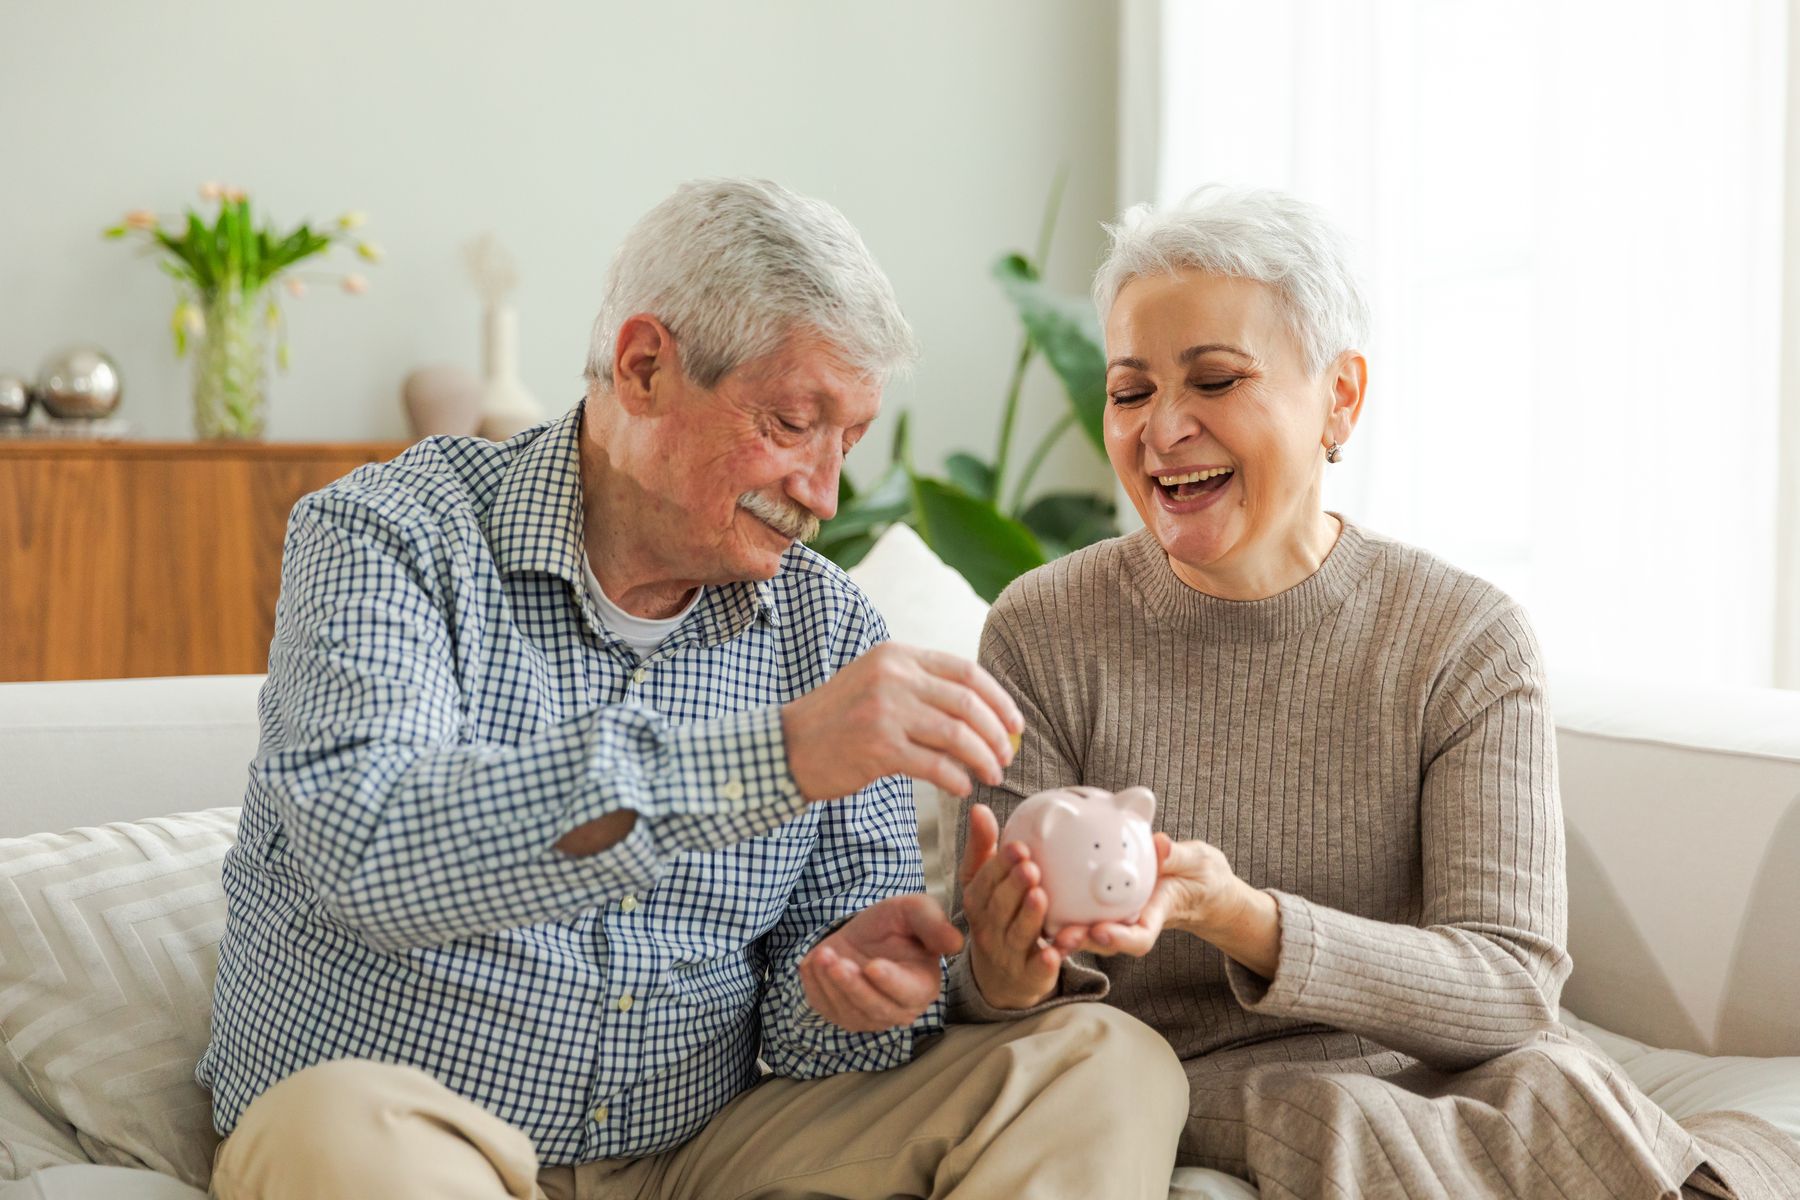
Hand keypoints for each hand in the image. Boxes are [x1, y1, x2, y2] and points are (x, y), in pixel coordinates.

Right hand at [781, 642, 1023, 801]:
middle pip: (968, 703)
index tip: (1015, 723)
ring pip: (957, 735)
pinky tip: (962, 788)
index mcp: (897, 655)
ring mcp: (884, 711)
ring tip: (992, 775)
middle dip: (997, 733)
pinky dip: (957, 779)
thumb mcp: (876, 682)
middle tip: (1008, 755)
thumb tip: (980, 708)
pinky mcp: (878, 748)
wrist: (788, 747)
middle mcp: (893, 676)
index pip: (966, 671)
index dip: (999, 699)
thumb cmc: (838, 720)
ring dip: (984, 758)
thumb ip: (920, 685)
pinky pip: (935, 765)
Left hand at [799, 894, 964, 1031]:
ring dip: (831, 983)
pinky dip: (815, 986)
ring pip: (848, 1011)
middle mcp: (899, 1009)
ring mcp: (868, 1016)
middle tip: (836, 961)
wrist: (863, 932)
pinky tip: (814, 961)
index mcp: (923, 985)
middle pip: (875, 1009)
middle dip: (853, 986)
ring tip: (824, 954)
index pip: (908, 993)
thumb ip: (934, 923)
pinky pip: (825, 1008)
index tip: (872, 965)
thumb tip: (955, 943)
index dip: (890, 982)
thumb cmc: (895, 922)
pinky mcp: (841, 1014)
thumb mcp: (914, 910)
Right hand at [959, 803, 1064, 1009]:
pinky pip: (1037, 969)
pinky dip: (1046, 960)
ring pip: (1017, 935)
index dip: (1000, 865)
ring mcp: (1007, 954)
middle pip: (999, 907)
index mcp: (977, 901)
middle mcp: (988, 928)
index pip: (985, 882)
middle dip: (1014, 887)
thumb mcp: (984, 883)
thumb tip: (979, 808)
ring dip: (1030, 917)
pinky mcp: (1028, 976)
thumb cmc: (996, 915)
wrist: (1001, 975)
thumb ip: (983, 847)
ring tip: (1042, 897)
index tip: (1019, 847)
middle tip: (1031, 868)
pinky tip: (1057, 949)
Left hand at [1052, 834, 1253, 958]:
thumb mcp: (1196, 863)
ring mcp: (1115, 917)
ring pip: (1085, 929)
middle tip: (1060, 936)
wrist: (1195, 883)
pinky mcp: (1101, 906)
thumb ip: (1178, 857)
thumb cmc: (1198, 874)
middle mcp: (1131, 922)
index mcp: (1155, 916)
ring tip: (1039, 919)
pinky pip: (1078, 908)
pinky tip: (1034, 890)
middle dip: (1081, 941)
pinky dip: (1058, 904)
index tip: (1101, 931)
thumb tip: (1160, 844)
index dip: (1119, 939)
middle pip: (1103, 940)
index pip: (1139, 938)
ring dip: (1062, 927)